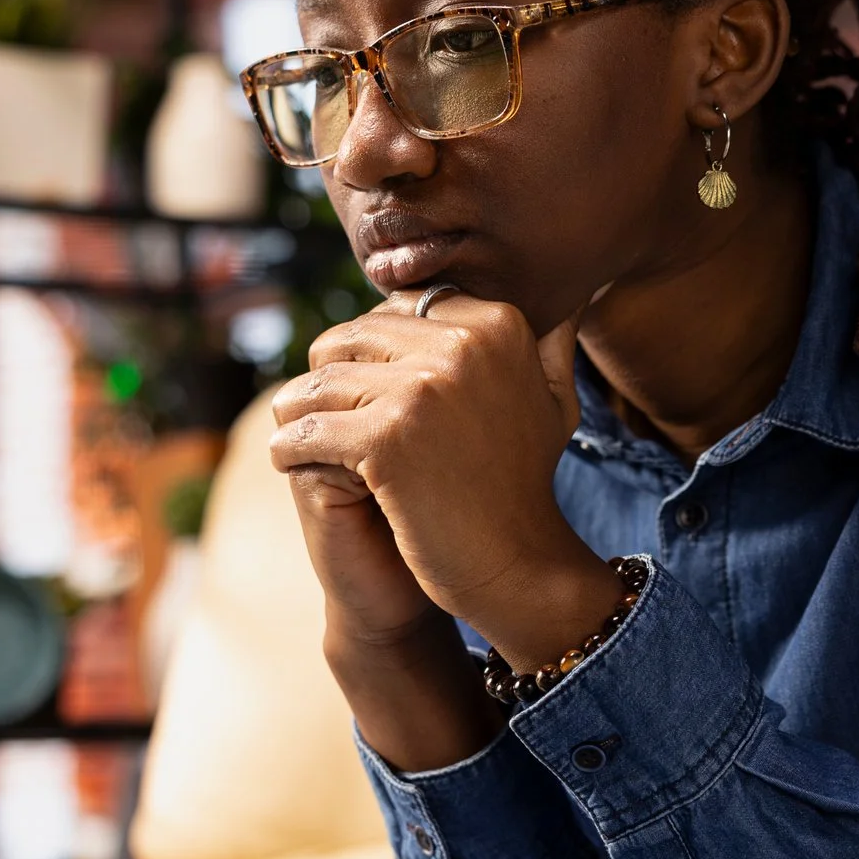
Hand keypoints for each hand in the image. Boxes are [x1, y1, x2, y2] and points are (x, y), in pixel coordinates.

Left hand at [271, 293, 625, 669]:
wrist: (516, 563)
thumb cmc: (524, 483)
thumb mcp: (554, 401)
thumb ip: (549, 343)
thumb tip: (570, 295)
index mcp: (496, 324)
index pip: (398, 308)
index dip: (370, 344)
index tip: (360, 381)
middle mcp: (462, 344)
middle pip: (352, 336)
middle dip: (328, 373)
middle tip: (316, 409)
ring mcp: (423, 389)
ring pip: (321, 380)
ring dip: (298, 409)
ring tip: (292, 433)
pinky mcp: (387, 437)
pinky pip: (308, 429)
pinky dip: (289, 447)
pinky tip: (287, 461)